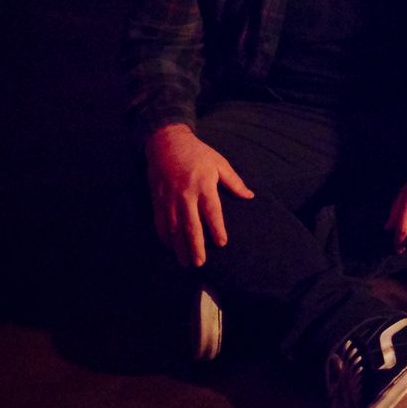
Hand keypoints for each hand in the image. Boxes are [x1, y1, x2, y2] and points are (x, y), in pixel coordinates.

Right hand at [145, 123, 254, 267]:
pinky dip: (165, 237)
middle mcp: (185, 194)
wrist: (166, 144)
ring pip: (173, 228)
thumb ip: (234, 182)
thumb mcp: (219, 163)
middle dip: (195, 245)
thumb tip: (249, 196)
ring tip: (186, 262)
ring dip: (179, 247)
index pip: (211, 211)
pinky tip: (171, 247)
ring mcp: (169, 198)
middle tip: (200, 263)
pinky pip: (160, 223)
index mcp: (203, 184)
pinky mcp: (157, 200)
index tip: (222, 243)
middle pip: (191, 225)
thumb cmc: (198, 154)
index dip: (217, 228)